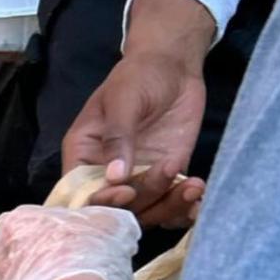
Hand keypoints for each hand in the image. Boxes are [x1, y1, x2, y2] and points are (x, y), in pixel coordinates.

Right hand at [62, 50, 206, 222]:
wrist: (173, 66)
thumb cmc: (139, 75)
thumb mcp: (124, 99)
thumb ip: (118, 137)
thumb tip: (115, 178)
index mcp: (85, 152)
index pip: (81, 192)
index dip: (100, 201)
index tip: (127, 191)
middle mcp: (107, 171)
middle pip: (117, 209)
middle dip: (144, 201)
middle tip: (169, 172)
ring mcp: (138, 176)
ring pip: (147, 213)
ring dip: (170, 206)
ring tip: (193, 185)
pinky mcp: (166, 178)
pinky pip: (170, 207)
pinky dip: (184, 211)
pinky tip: (198, 197)